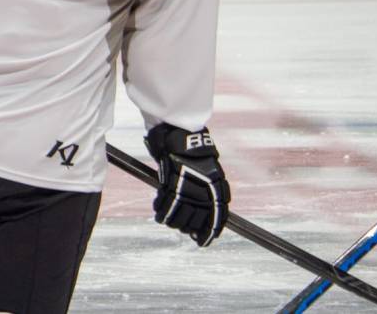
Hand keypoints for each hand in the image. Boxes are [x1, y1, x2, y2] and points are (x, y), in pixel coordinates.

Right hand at [144, 123, 229, 246]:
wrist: (182, 133)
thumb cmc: (194, 153)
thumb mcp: (208, 173)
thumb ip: (206, 192)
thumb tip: (202, 214)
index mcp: (218, 190)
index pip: (217, 220)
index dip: (208, 233)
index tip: (202, 242)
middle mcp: (206, 192)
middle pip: (196, 219)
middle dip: (187, 227)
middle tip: (180, 229)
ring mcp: (189, 188)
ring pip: (180, 215)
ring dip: (172, 221)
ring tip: (166, 221)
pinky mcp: (174, 183)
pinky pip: (167, 204)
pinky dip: (161, 210)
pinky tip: (158, 212)